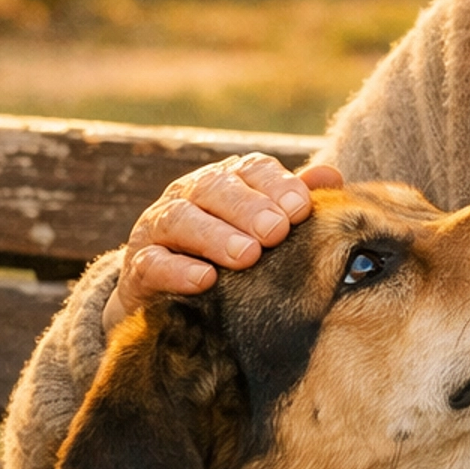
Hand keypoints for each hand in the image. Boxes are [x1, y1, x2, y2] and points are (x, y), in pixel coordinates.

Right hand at [102, 153, 344, 332]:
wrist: (163, 298)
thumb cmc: (227, 255)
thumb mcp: (260, 228)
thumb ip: (291, 202)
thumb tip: (332, 174)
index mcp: (223, 182)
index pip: (250, 170)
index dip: (276, 184)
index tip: (302, 208)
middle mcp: (187, 196)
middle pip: (214, 189)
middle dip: (248, 208)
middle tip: (277, 231)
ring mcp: (157, 229)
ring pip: (181, 219)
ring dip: (215, 236)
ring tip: (247, 256)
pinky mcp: (137, 268)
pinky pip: (152, 263)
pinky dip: (177, 270)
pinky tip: (204, 280)